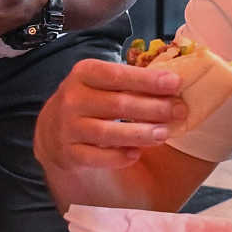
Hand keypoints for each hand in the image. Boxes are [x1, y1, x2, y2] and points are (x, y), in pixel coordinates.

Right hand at [35, 57, 186, 171]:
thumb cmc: (89, 100)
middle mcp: (72, 99)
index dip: (146, 80)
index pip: (117, 75)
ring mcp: (68, 128)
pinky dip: (117, 157)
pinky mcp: (68, 153)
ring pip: (107, 132)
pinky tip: (136, 154)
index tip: (174, 82)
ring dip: (139, 134)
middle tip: (179, 111)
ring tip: (163, 134)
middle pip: (117, 104)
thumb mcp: (101, 83)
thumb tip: (173, 84)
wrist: (52, 130)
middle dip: (152, 108)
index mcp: (83, 74)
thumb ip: (130, 81)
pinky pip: (96, 157)